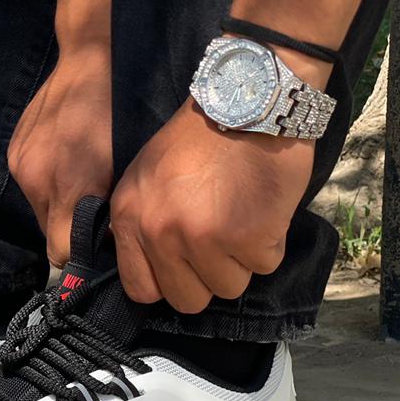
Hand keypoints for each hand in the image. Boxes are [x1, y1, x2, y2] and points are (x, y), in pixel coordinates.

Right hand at [8, 46, 112, 265]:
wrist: (92, 58)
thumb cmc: (120, 113)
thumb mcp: (125, 166)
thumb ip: (110, 210)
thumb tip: (107, 242)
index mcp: (67, 188)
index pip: (61, 251)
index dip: (80, 251)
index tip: (99, 242)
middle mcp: (34, 180)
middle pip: (47, 231)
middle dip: (68, 226)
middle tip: (94, 207)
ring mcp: (20, 163)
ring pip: (38, 207)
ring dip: (57, 203)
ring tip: (81, 180)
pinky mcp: (13, 148)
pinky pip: (29, 183)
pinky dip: (45, 180)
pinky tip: (65, 160)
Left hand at [110, 98, 315, 312]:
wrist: (248, 101)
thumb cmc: (199, 139)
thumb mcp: (145, 177)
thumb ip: (139, 225)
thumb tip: (145, 271)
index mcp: (129, 218)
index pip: (142, 291)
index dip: (168, 282)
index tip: (185, 266)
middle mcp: (160, 233)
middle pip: (188, 299)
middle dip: (208, 277)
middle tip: (221, 240)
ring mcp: (204, 238)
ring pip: (229, 288)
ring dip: (241, 261)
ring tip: (241, 217)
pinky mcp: (248, 236)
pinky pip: (264, 266)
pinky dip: (270, 244)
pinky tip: (262, 209)